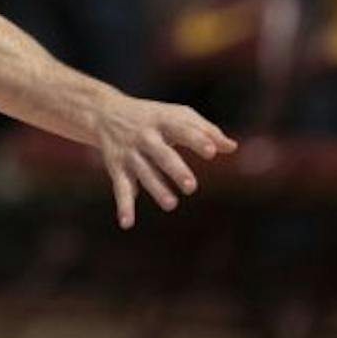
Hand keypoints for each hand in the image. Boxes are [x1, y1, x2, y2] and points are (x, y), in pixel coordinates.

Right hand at [92, 92, 236, 228]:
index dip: (197, 139)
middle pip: (162, 154)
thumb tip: (232, 147)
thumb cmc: (153, 117)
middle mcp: (145, 137)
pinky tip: (127, 223)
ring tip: (172, 204)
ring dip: (156, 188)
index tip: (212, 151)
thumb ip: (206, 130)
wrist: (104, 114)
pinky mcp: (117, 168)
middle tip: (191, 186)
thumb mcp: (178, 115)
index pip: (183, 129)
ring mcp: (130, 153)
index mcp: (164, 121)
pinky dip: (123, 206)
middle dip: (175, 169)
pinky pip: (120, 188)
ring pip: (144, 173)